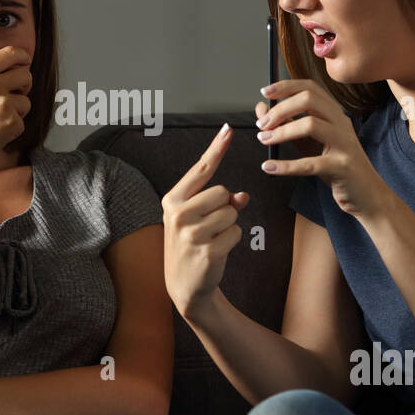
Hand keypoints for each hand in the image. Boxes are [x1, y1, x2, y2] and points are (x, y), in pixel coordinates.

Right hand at [0, 32, 32, 168]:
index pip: (13, 53)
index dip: (21, 57)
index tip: (21, 63)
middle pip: (26, 74)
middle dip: (22, 83)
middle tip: (12, 92)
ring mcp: (4, 105)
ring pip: (25, 99)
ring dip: (17, 107)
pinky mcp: (12, 124)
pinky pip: (22, 120)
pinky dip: (13, 125)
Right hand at [161, 124, 249, 315]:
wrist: (186, 285)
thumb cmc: (193, 244)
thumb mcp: (197, 219)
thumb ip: (215, 201)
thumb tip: (242, 197)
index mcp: (172, 201)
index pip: (200, 170)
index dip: (216, 149)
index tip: (228, 130)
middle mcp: (178, 214)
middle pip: (222, 192)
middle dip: (225, 207)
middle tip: (210, 226)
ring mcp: (191, 233)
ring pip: (232, 212)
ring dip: (229, 225)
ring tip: (212, 239)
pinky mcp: (207, 250)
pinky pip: (237, 232)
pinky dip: (233, 240)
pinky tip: (216, 251)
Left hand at [256, 79, 386, 217]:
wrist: (366, 194)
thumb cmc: (335, 166)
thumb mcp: (308, 142)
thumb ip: (286, 124)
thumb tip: (261, 109)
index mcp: (334, 113)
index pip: (310, 88)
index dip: (285, 86)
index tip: (264, 92)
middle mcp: (341, 123)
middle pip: (309, 100)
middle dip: (280, 109)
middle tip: (262, 124)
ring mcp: (344, 144)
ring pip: (311, 125)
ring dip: (282, 132)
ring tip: (264, 140)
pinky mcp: (342, 167)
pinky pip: (311, 164)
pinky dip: (286, 165)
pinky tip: (269, 167)